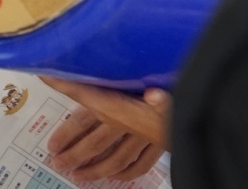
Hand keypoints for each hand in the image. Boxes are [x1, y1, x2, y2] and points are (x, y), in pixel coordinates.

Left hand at [41, 78, 171, 182]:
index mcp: (117, 104)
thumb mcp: (131, 70)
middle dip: (75, 154)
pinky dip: (129, 171)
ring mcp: (145, 135)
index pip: (83, 117)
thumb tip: (53, 71)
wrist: (196, 94)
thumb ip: (95, 77)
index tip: (51, 143)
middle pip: (96, 143)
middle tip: (58, 163)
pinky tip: (118, 176)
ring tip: (79, 175)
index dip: (66, 131)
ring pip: (117, 158)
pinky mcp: (162, 142)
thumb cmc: (164, 78)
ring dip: (97, 169)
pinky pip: (143, 163)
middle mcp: (128, 122)